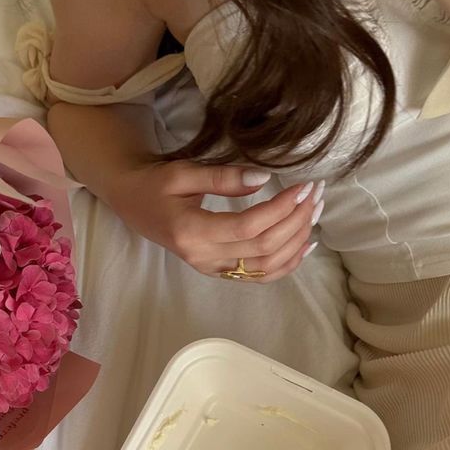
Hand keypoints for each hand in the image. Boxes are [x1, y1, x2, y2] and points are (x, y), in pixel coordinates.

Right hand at [106, 159, 323, 281]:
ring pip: (266, 266)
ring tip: (315, 212)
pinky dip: (287, 263)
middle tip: (315, 194)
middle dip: (295, 221)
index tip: (302, 186)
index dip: (280, 209)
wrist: (133, 203)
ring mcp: (212, 269)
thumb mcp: (183, 173)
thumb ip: (223, 178)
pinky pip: (259, 276)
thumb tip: (264, 179)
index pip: (247, 228)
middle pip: (262, 249)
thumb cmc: (155, 184)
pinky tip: (306, 244)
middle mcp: (203, 258)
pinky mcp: (219, 272)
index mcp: (192, 233)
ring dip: (296, 241)